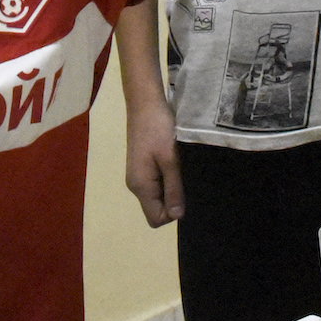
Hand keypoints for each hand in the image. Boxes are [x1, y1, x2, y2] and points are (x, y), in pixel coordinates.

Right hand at [124, 99, 182, 226]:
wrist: (145, 103)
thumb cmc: (158, 128)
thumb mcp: (169, 159)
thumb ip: (173, 188)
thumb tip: (177, 216)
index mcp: (140, 186)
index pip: (155, 218)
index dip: (172, 212)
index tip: (184, 190)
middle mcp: (136, 185)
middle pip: (156, 209)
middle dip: (173, 200)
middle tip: (184, 176)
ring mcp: (138, 176)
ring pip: (157, 196)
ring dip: (171, 188)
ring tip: (180, 168)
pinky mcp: (142, 166)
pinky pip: (156, 184)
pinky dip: (167, 179)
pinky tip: (174, 163)